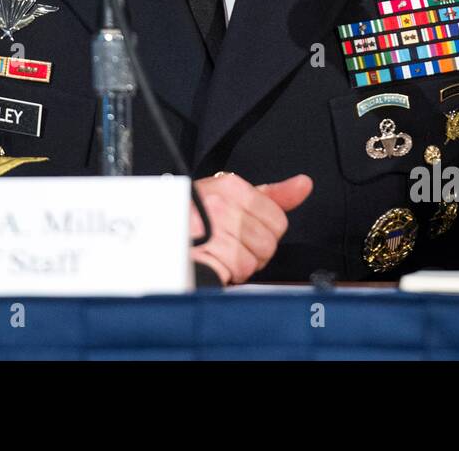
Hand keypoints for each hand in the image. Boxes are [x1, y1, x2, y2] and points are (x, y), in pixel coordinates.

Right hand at [189, 173, 312, 284]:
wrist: (155, 234)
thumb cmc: (191, 215)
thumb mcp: (229, 195)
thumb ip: (271, 194)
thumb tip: (304, 184)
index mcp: (231, 187)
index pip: (277, 219)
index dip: (262, 230)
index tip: (242, 228)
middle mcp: (225, 206)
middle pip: (269, 242)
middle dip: (252, 249)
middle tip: (228, 241)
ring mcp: (216, 231)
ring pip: (255, 260)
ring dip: (239, 263)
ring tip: (217, 250)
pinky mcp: (210, 256)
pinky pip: (238, 272)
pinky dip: (226, 273)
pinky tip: (211, 260)